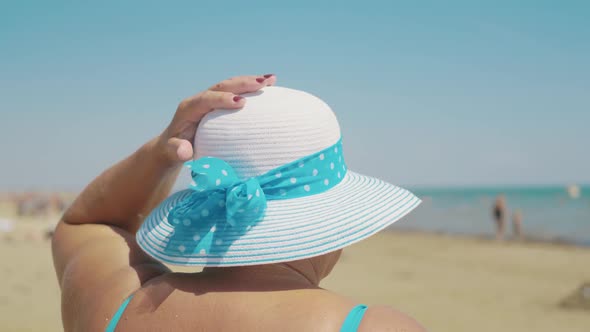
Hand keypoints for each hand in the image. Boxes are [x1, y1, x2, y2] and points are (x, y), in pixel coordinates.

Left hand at [158, 74, 275, 164]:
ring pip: (231, 85)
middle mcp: (201, 100)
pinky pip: (236, 92)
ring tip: (271, 80)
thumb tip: (184, 151)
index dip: (222, 99)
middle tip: (262, 84)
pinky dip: (251, 87)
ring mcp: (211, 99)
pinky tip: (269, 84)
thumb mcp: (172, 152)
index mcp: (189, 109)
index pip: (206, 99)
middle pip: (222, 87)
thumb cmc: (174, 150)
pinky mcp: (220, 103)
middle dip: (242, 84)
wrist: (173, 145)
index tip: (241, 102)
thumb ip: (177, 150)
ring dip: (250, 81)